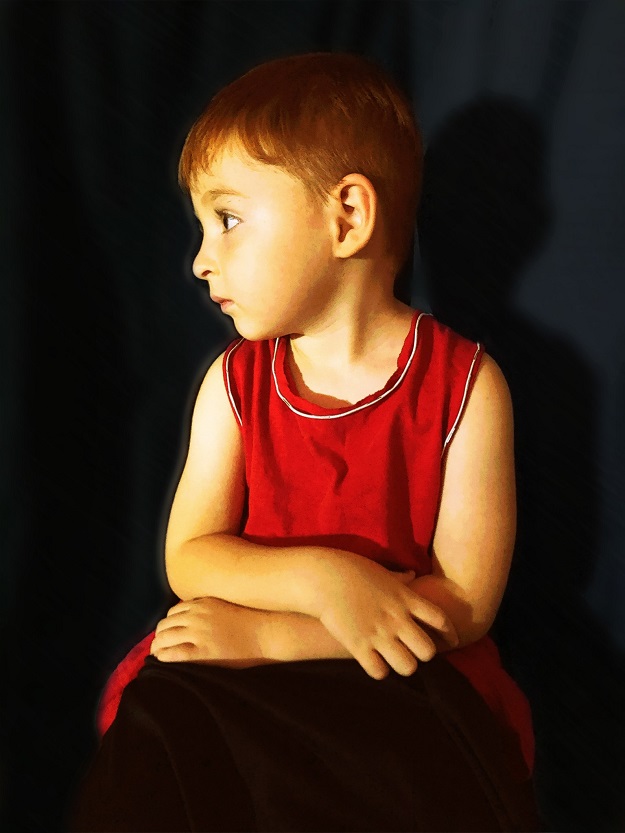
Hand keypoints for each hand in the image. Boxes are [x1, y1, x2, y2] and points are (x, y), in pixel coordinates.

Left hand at [150, 597, 269, 667]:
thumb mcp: (222, 608)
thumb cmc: (247, 623)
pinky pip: (174, 654)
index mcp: (202, 604)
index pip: (172, 613)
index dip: (167, 626)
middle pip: (165, 625)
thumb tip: (186, 619)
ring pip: (165, 638)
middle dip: (159, 637)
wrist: (265, 635)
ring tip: (157, 656)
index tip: (166, 635)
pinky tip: (162, 661)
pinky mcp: (204, 652)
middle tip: (157, 648)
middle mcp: (197, 616)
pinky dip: (164, 657)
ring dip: (157, 647)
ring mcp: (200, 633)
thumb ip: (204, 610)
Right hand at [315, 556, 458, 679]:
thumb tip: (413, 575)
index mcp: (405, 598)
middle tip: (414, 651)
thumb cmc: (350, 569)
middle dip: (423, 654)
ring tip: (394, 659)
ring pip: (408, 667)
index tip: (451, 641)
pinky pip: (379, 672)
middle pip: (428, 651)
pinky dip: (379, 670)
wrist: (322, 576)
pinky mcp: (358, 645)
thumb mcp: (381, 571)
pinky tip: (373, 662)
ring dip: (402, 665)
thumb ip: (400, 579)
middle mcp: (396, 618)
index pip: (440, 619)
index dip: (450, 633)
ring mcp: (378, 633)